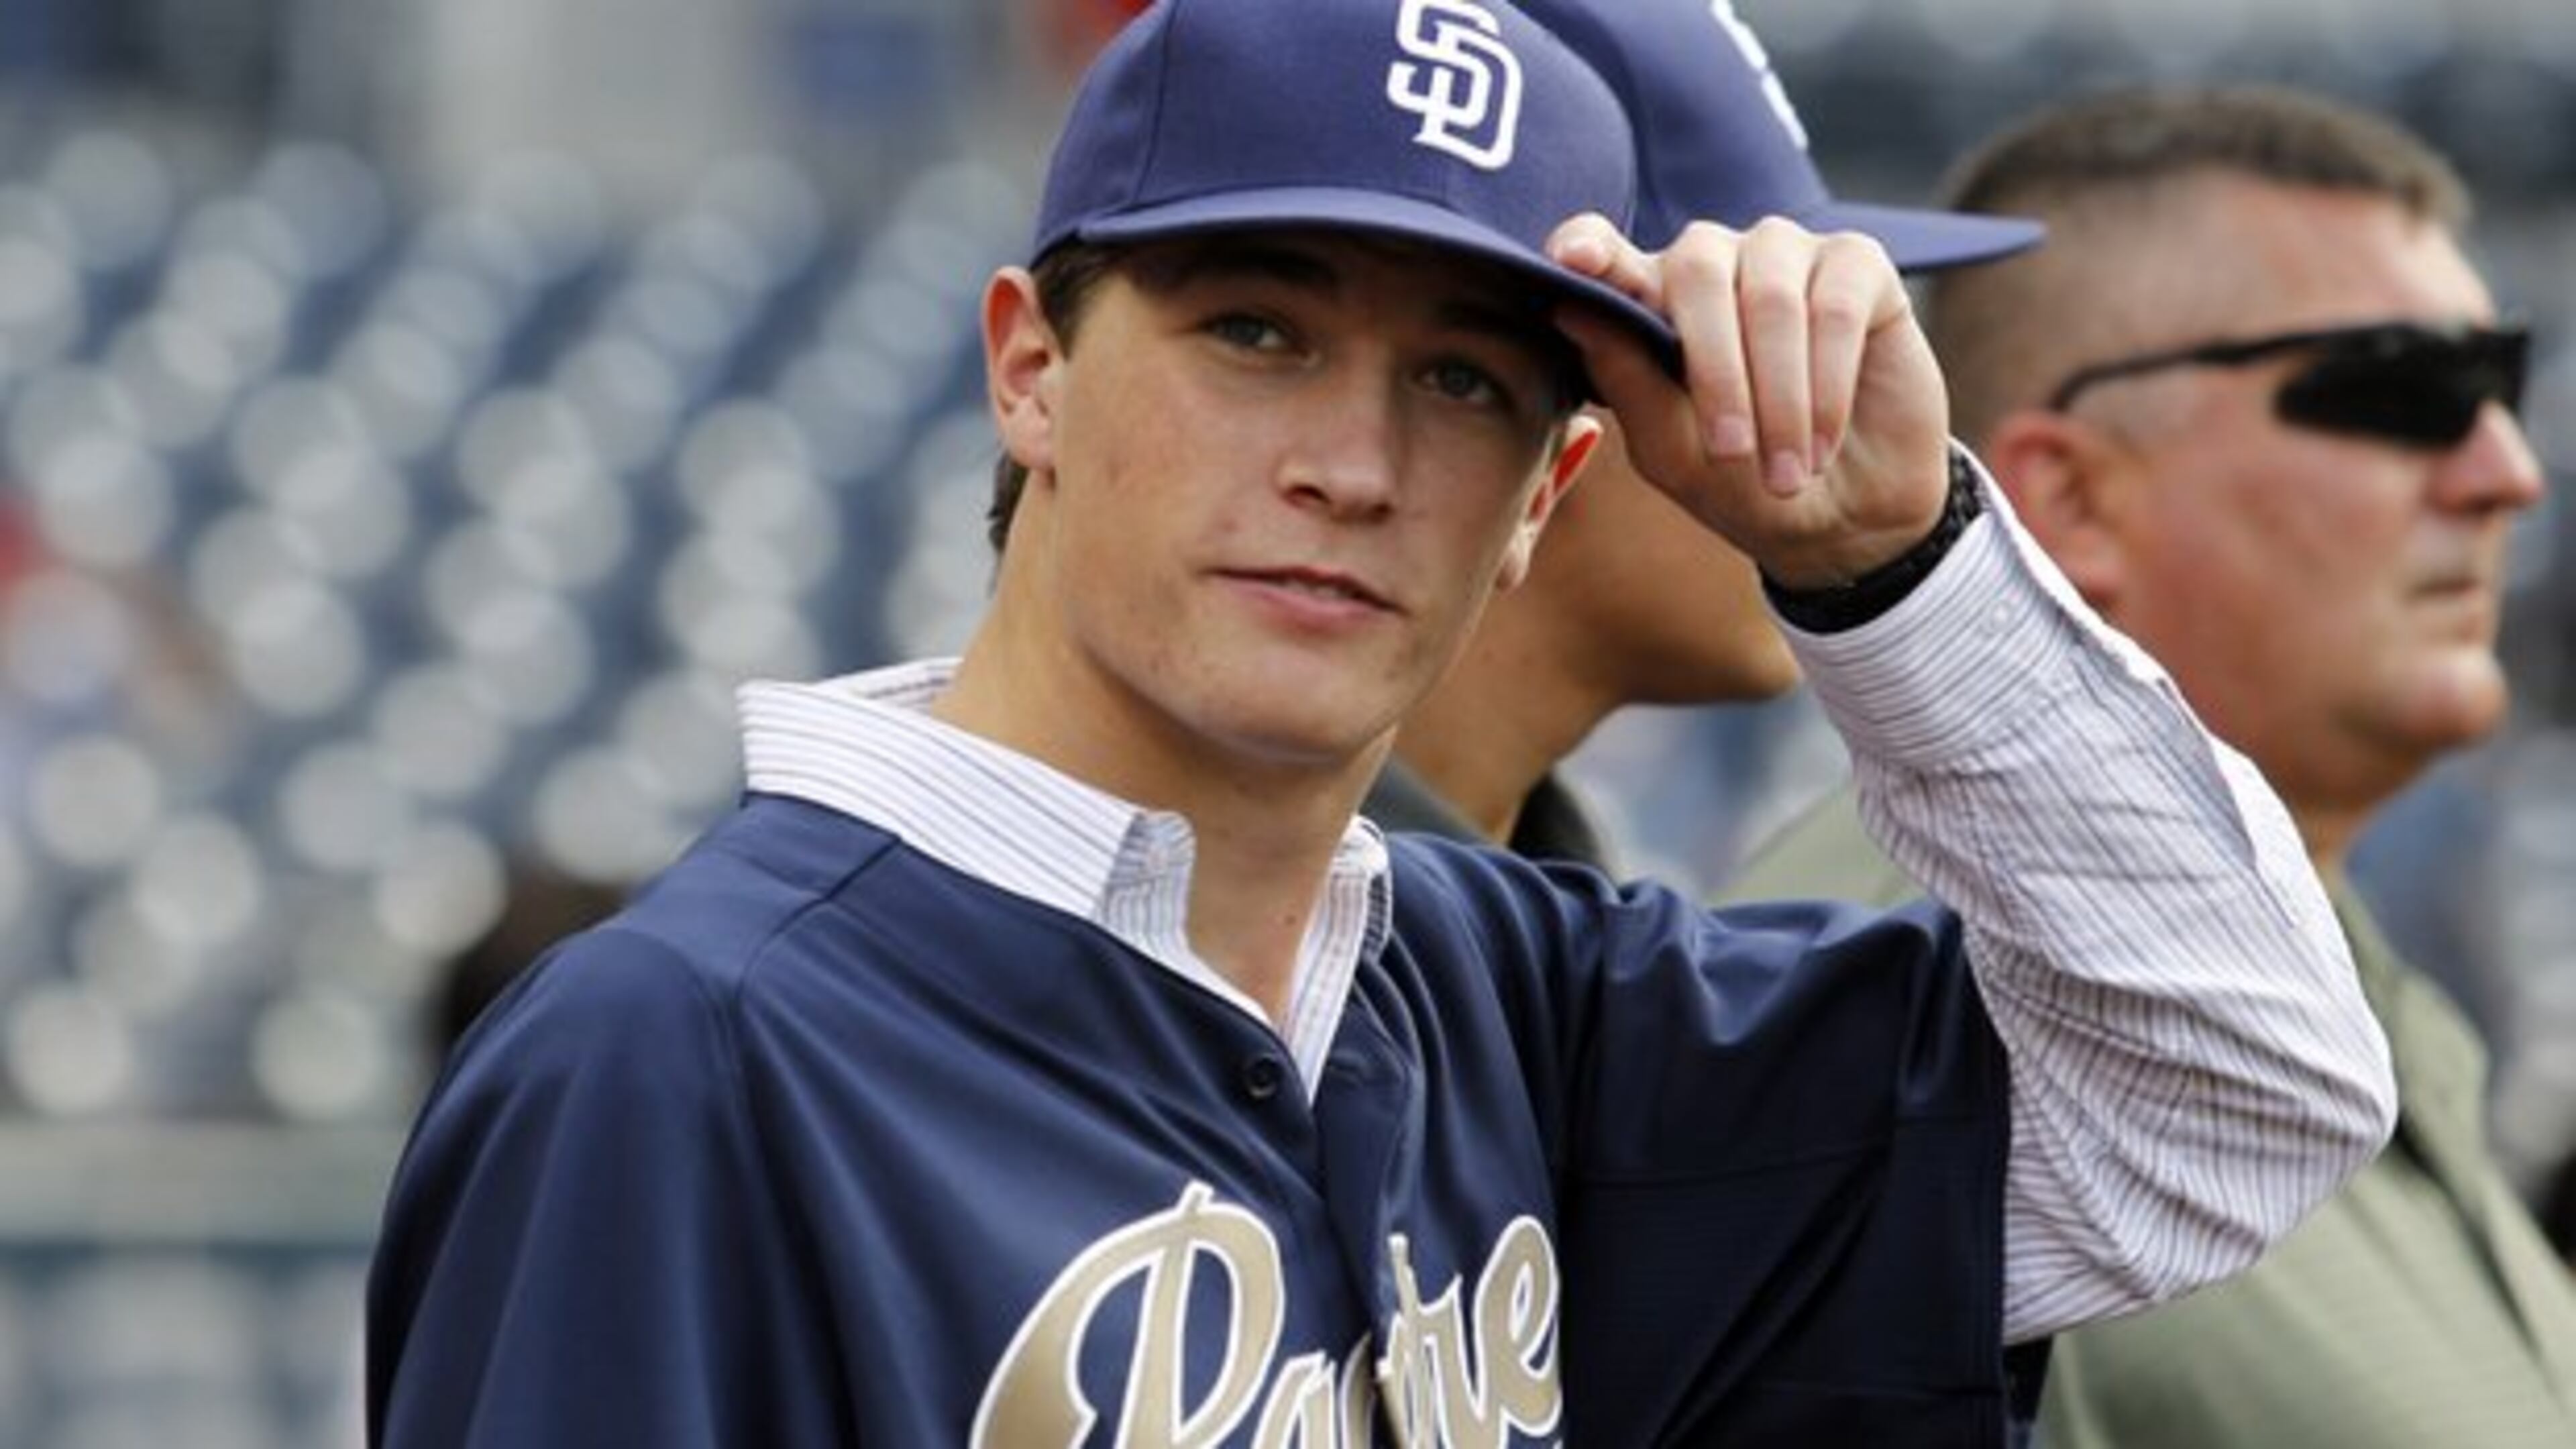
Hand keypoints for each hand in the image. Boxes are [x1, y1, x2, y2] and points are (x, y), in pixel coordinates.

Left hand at [1550, 214, 1952, 588]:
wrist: (1843, 517)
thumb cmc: (1743, 483)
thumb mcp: (1673, 452)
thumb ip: (1625, 382)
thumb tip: (1572, 309)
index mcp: (1651, 298)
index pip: (1606, 251)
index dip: (1590, 246)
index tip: (1573, 259)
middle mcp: (1713, 262)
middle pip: (1697, 273)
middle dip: (1715, 373)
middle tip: (1730, 455)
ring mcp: (1784, 254)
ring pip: (1771, 298)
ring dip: (1778, 398)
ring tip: (1785, 475)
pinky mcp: (1858, 264)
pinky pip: (1835, 309)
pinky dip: (1827, 387)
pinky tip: (1821, 446)